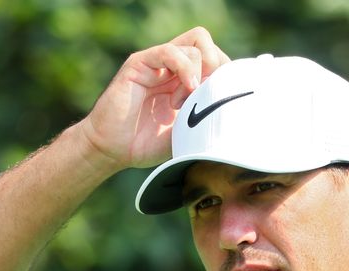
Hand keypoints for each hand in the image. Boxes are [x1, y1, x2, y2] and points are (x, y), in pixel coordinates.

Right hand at [79, 27, 229, 169]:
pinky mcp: (140, 64)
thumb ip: (207, 116)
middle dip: (218, 66)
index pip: (217, 57)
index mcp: (185, 79)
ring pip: (196, 43)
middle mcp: (172, 66)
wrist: (113, 150)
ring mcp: (157, 63)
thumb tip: (235, 112)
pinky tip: (185, 90)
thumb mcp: (188, 131)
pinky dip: (185, 68)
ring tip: (186, 102)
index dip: (225, 74)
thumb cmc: (146, 143)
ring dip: (199, 74)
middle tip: (209, 95)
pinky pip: (169, 51)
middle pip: (208, 43)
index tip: (220, 101)